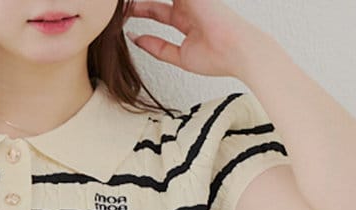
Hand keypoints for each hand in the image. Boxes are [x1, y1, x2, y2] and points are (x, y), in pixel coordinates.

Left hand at [123, 0, 263, 77]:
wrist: (237, 50)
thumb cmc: (218, 58)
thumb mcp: (181, 56)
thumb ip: (159, 48)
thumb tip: (138, 40)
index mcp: (186, 18)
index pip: (157, 11)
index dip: (140, 12)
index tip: (122, 15)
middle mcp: (187, 5)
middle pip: (154, 1)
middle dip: (137, 4)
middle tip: (118, 5)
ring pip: (159, 0)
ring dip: (143, 2)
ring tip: (122, 4)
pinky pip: (163, 1)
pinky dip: (149, 3)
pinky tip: (133, 3)